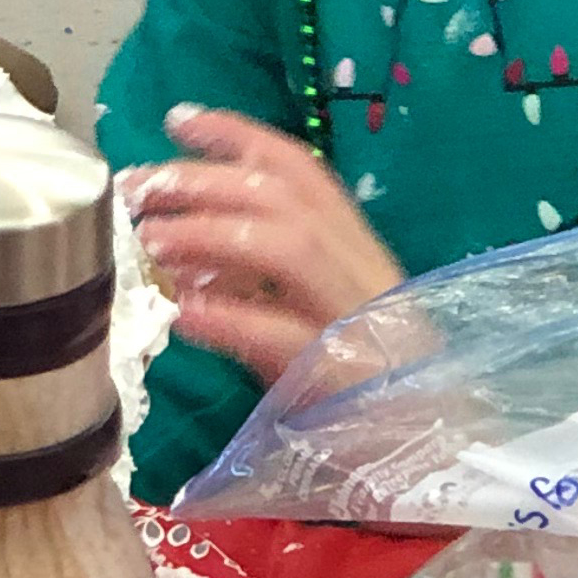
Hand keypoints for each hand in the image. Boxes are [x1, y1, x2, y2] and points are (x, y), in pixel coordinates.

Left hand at [122, 105, 403, 381]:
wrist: (439, 459)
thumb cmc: (369, 389)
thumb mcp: (316, 316)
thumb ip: (262, 278)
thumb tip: (181, 242)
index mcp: (357, 250)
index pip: (300, 170)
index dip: (239, 136)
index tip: (177, 118)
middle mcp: (362, 272)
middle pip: (282, 197)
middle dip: (203, 180)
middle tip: (138, 186)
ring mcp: (357, 321)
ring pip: (286, 249)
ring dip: (210, 234)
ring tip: (150, 241)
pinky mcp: (345, 379)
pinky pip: (286, 337)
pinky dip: (232, 319)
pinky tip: (186, 315)